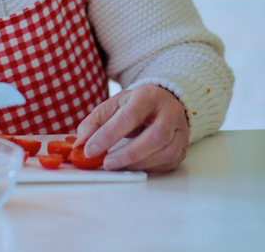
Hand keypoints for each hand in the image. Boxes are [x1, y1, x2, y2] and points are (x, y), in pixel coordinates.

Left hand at [75, 84, 189, 171]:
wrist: (164, 101)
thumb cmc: (135, 104)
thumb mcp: (113, 105)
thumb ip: (94, 122)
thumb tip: (80, 144)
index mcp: (148, 96)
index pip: (129, 117)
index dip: (109, 135)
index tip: (90, 149)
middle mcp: (170, 112)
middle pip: (154, 137)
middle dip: (128, 154)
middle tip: (107, 163)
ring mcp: (181, 130)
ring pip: (166, 152)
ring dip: (139, 163)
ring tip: (117, 166)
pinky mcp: (183, 146)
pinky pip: (169, 162)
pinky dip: (149, 168)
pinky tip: (133, 166)